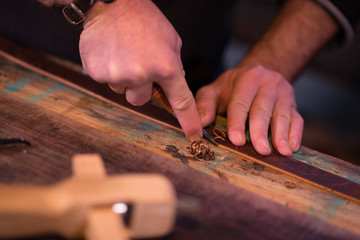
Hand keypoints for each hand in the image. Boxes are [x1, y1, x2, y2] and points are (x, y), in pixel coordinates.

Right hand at [79, 0, 201, 139]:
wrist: (112, 3)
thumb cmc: (145, 20)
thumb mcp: (171, 41)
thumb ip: (173, 67)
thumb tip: (172, 89)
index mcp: (166, 66)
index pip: (181, 101)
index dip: (189, 121)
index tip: (194, 135)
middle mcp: (142, 74)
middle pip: (141, 100)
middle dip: (140, 88)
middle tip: (137, 65)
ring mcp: (117, 75)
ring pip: (122, 90)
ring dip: (124, 78)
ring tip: (123, 53)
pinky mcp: (96, 72)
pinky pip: (106, 81)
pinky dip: (108, 70)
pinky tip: (110, 52)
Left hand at [196, 65, 303, 155]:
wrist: (257, 76)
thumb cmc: (231, 89)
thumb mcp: (214, 91)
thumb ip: (205, 105)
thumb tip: (201, 123)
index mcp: (247, 78)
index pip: (240, 103)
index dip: (238, 122)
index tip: (236, 140)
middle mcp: (268, 82)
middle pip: (263, 110)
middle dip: (261, 132)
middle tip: (261, 150)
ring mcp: (283, 93)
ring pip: (282, 115)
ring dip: (282, 135)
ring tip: (282, 152)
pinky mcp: (293, 104)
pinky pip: (297, 119)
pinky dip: (296, 134)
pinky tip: (292, 147)